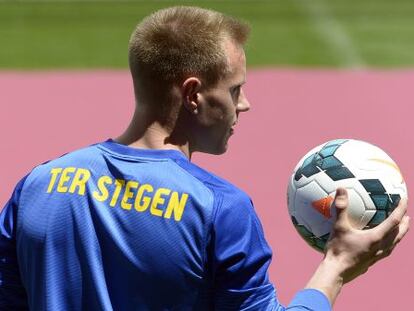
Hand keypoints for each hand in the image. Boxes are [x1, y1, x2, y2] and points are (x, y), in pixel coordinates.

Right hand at [306, 188, 409, 305]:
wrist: (336, 273)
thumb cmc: (338, 250)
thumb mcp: (338, 227)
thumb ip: (340, 208)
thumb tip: (341, 188)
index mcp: (376, 238)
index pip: (394, 220)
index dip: (400, 208)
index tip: (404, 199)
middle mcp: (380, 247)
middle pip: (398, 234)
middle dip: (404, 224)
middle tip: (407, 216)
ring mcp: (376, 257)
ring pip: (393, 244)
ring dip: (398, 235)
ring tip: (399, 230)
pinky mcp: (370, 263)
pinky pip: (385, 250)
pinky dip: (388, 243)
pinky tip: (378, 244)